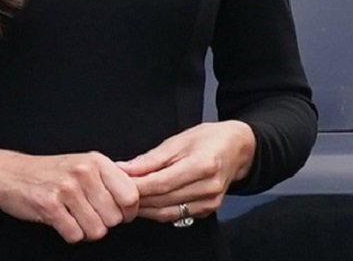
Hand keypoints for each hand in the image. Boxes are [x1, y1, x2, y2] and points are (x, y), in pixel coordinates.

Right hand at [0, 148, 139, 242]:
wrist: (12, 174)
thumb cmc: (53, 172)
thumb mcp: (84, 165)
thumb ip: (109, 179)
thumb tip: (135, 200)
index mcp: (98, 162)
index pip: (131, 195)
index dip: (129, 212)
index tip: (122, 215)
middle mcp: (84, 173)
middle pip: (114, 217)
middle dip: (105, 223)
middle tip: (91, 216)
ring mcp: (67, 189)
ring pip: (96, 230)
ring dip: (87, 231)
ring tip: (76, 218)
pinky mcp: (50, 206)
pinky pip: (75, 235)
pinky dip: (71, 235)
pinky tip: (64, 222)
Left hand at [120, 121, 255, 224]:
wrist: (238, 148)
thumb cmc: (209, 138)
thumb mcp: (180, 139)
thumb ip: (152, 158)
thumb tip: (124, 169)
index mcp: (203, 165)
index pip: (161, 182)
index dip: (136, 186)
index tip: (116, 183)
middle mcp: (209, 187)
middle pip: (163, 199)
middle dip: (136, 198)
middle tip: (115, 192)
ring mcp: (210, 202)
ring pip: (167, 212)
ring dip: (144, 208)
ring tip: (126, 200)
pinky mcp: (208, 211)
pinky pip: (176, 215)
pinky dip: (157, 211)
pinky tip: (146, 204)